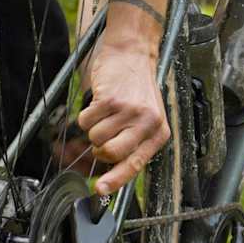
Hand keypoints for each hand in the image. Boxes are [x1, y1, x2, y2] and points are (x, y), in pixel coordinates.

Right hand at [76, 38, 169, 194]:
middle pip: (111, 154)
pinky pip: (85, 120)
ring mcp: (128, 111)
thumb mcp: (146, 117)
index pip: (135, 165)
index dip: (115, 180)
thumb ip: (134, 143)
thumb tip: (111, 171)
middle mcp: (146, 123)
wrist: (132, 52)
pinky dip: (85, 115)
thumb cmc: (136, 87)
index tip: (100, 190)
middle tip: (103, 136)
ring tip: (105, 113)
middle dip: (99, 149)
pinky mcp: (110, 99)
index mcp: (158, 132)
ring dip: (93, 128)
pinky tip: (98, 103)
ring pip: (95, 138)